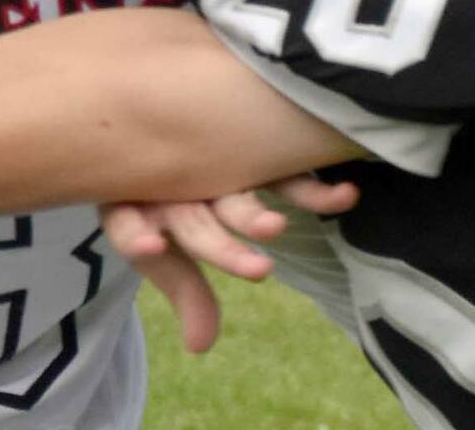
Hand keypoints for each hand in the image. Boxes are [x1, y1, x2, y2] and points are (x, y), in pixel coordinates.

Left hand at [100, 173, 358, 353]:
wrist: (160, 126)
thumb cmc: (168, 202)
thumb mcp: (169, 248)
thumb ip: (187, 294)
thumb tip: (199, 347)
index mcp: (142, 209)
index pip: (130, 228)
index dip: (134, 237)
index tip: (150, 246)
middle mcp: (176, 188)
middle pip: (193, 223)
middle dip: (222, 249)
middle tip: (256, 272)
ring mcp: (214, 167)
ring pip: (234, 196)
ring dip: (254, 217)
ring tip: (277, 230)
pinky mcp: (251, 152)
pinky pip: (282, 174)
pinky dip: (311, 187)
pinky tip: (344, 198)